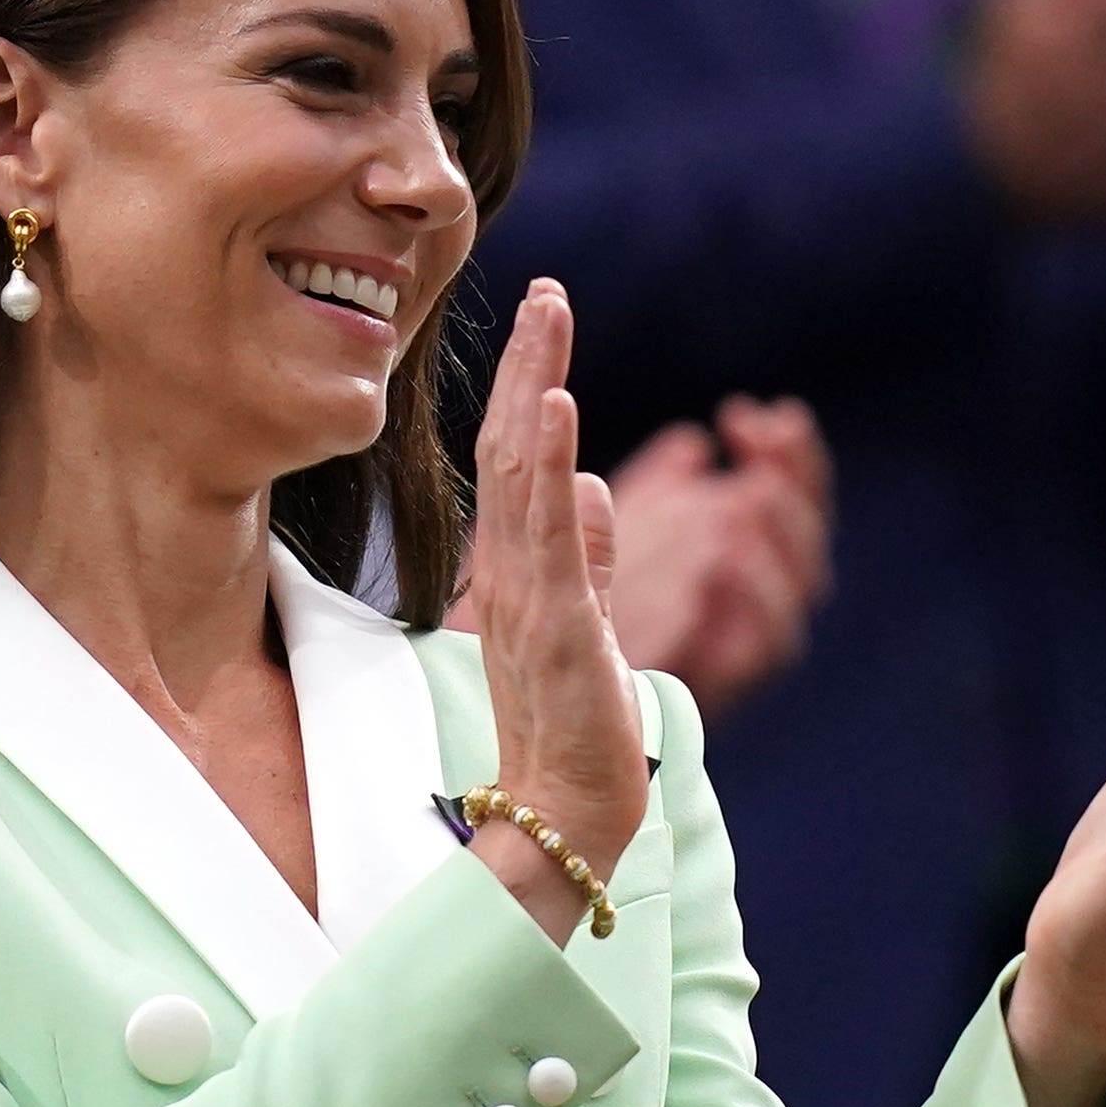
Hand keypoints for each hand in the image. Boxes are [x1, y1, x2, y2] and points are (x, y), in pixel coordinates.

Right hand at [459, 280, 654, 940]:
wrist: (564, 815)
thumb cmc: (572, 730)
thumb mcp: (588, 623)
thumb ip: (589, 557)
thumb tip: (590, 488)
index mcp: (525, 570)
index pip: (522, 462)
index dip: (532, 385)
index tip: (549, 317)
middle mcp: (517, 575)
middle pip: (515, 452)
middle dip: (532, 368)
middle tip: (550, 291)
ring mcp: (532, 598)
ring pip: (523, 480)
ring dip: (536, 397)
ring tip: (550, 329)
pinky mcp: (559, 628)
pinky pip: (550, 535)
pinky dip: (550, 469)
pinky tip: (559, 413)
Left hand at [594, 397, 831, 719]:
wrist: (581, 754)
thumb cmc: (600, 649)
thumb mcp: (623, 554)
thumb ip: (660, 496)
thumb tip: (689, 446)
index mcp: (745, 558)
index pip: (784, 492)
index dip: (781, 450)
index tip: (748, 413)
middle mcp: (762, 595)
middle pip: (805, 522)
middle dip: (794, 470)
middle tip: (770, 427)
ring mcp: (758, 635)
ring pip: (801, 572)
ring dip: (781, 523)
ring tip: (750, 487)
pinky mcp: (740, 677)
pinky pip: (772, 630)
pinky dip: (755, 588)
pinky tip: (730, 551)